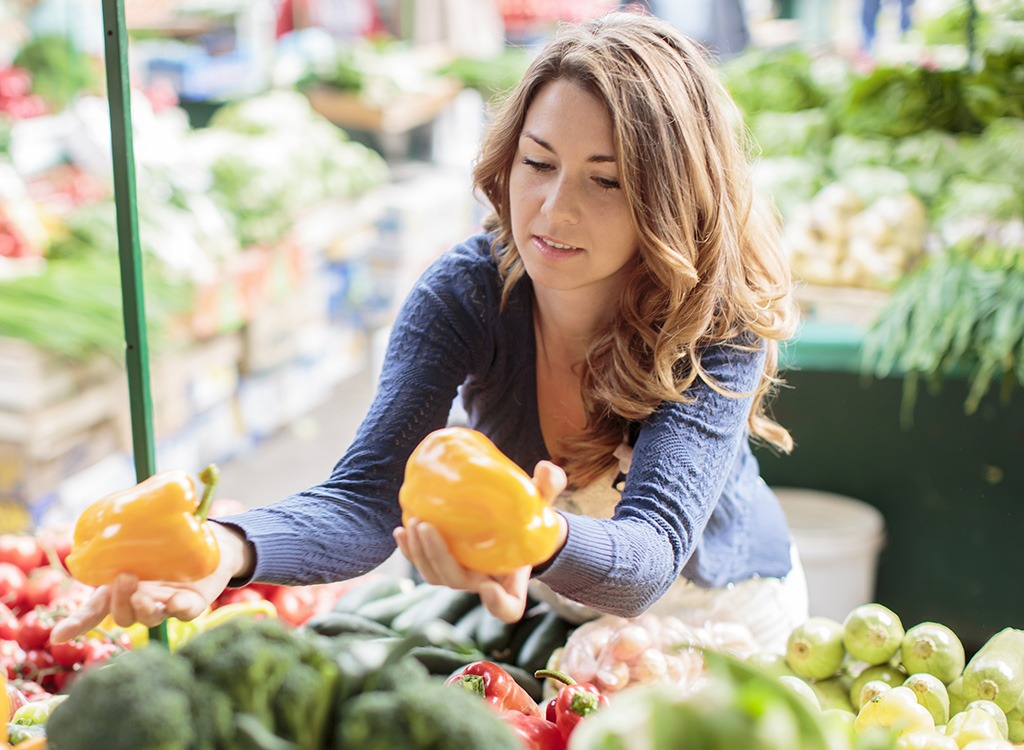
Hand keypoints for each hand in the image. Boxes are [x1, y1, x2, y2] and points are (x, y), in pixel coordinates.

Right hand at [49, 522, 251, 642]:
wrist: (212, 545)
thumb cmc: (170, 543)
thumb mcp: (141, 539)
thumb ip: (125, 536)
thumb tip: (110, 514)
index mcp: (123, 588)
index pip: (95, 611)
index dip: (77, 624)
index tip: (57, 636)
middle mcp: (142, 601)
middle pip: (123, 616)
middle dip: (119, 602)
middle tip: (124, 577)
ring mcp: (166, 605)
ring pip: (149, 619)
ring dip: (142, 608)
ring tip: (143, 593)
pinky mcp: (192, 604)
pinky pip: (184, 613)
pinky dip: (178, 609)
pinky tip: (176, 600)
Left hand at [393, 460, 567, 623]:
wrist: (513, 526)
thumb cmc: (528, 520)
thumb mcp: (544, 504)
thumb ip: (548, 488)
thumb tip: (545, 468)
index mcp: (512, 580)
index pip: (509, 607)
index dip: (498, 603)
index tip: (489, 585)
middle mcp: (483, 583)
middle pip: (457, 581)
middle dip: (438, 557)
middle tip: (426, 526)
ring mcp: (461, 575)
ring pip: (435, 575)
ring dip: (419, 553)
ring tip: (413, 523)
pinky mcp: (443, 562)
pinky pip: (423, 564)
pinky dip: (408, 551)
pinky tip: (400, 531)